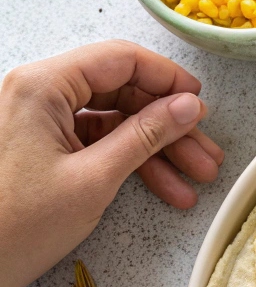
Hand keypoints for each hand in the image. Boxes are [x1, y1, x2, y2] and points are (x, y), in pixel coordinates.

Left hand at [0, 40, 224, 286]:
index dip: (167, 78)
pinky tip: (166, 187)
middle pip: (121, 92)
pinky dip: (132, 162)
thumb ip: (145, 135)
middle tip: (205, 152)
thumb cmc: (17, 226)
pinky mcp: (42, 147)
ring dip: (158, 149)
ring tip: (196, 178)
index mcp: (41, 87)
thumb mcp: (95, 178)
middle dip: (169, 124)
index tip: (200, 103)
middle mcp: (37, 94)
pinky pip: (97, 142)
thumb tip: (187, 107)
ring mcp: (39, 121)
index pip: (119, 60)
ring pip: (114, 121)